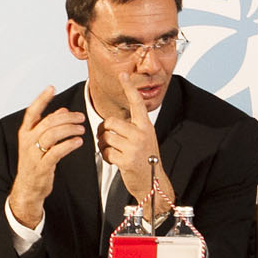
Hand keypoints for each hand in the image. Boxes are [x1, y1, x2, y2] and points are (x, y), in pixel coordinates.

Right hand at [8, 86, 83, 228]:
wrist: (28, 188)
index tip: (51, 87)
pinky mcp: (42, 166)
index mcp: (25, 132)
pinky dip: (69, 145)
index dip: (42, 99)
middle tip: (81, 117)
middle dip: (67, 117)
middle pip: (48, 122)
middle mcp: (27, 141)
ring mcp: (33, 154)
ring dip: (70, 129)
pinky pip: (57, 152)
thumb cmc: (35, 162)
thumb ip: (49, 125)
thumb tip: (62, 110)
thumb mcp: (39, 142)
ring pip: (52, 135)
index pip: (32, 111)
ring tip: (82, 129)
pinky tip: (78, 142)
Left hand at [96, 73, 170, 215]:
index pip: (136, 103)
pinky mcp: (126, 160)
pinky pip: (105, 152)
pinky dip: (106, 157)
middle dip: (104, 131)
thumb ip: (132, 128)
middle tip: (108, 139)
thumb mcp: (144, 139)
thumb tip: (109, 123)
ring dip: (104, 146)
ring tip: (114, 152)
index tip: (123, 74)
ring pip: (105, 137)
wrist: (152, 183)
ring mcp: (134, 147)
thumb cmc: (145, 159)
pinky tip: (115, 161)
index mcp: (146, 126)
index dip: (129, 88)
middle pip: (110, 122)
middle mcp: (141, 134)